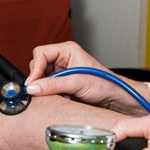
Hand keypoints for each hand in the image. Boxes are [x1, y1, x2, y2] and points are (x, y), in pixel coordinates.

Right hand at [24, 42, 149, 114]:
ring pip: (41, 78)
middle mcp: (63, 59)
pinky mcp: (62, 84)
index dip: (35, 68)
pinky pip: (47, 88)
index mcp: (67, 50)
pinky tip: (58, 99)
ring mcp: (62, 72)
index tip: (33, 83)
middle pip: (38, 65)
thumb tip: (33, 87)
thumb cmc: (105, 84)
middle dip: (38, 79)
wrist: (117, 99)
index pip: (41, 53)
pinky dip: (49, 94)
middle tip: (41, 91)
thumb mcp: (77, 83)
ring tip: (56, 95)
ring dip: (44, 88)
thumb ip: (53, 85)